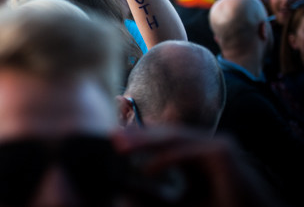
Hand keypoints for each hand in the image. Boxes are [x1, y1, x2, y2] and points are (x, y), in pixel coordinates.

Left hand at [113, 128, 281, 206]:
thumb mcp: (180, 206)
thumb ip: (154, 197)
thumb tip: (123, 191)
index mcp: (199, 153)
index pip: (165, 139)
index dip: (140, 138)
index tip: (115, 141)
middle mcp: (209, 145)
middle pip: (167, 135)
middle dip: (138, 136)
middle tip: (113, 139)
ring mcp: (218, 146)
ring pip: (175, 139)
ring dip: (146, 142)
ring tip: (122, 148)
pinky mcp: (223, 154)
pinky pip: (188, 153)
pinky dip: (166, 159)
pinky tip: (147, 169)